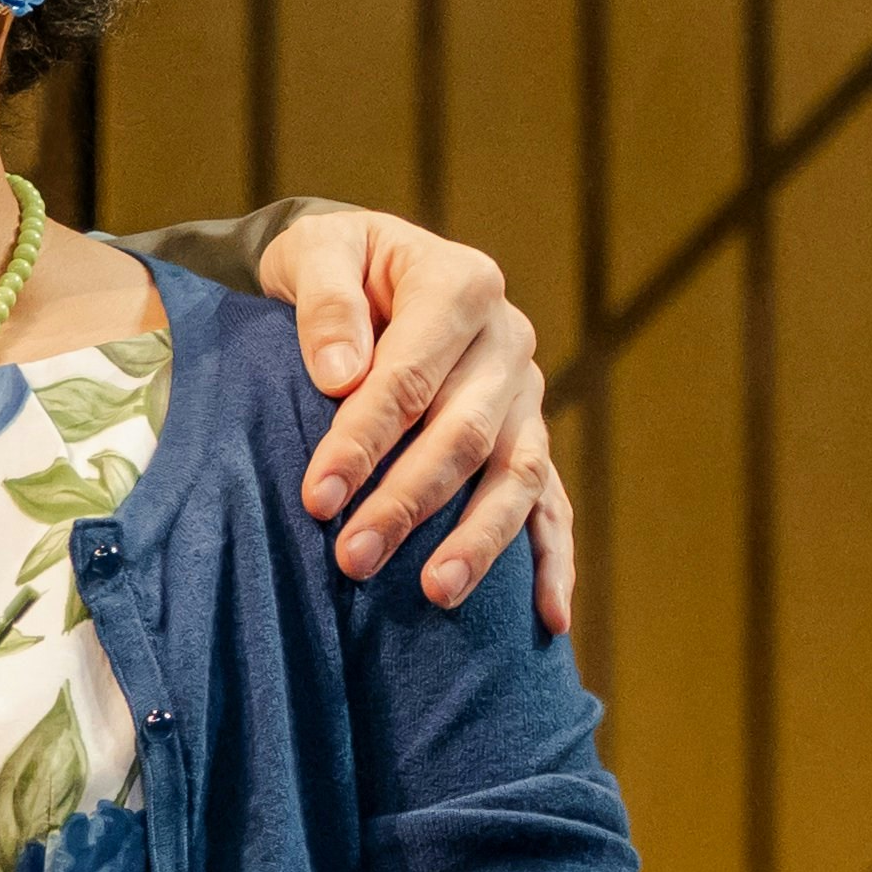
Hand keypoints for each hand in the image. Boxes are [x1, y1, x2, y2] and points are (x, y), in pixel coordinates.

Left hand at [264, 208, 577, 630]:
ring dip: (479, 540)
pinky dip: (554, 561)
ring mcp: (526, 394)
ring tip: (437, 594)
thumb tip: (340, 374)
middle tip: (352, 559)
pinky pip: (551, 502)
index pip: (411, 376)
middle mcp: (507, 340)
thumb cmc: (336, 264)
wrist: (367, 267)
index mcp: (460, 284)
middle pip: (464, 434)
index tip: (316, 497)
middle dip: (407, 502)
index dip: (364, 439)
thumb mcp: (316, 252)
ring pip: (515, 475)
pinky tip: (549, 619)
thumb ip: (324, 302)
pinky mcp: (530, 436)